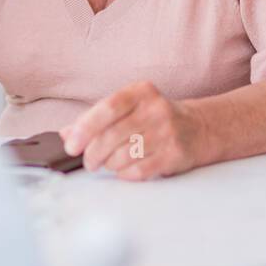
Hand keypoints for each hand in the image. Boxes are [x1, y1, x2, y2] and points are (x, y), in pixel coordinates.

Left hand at [60, 80, 207, 181]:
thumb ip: (96, 119)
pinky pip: (138, 170)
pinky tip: (126, 169)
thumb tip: (65, 134)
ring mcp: (167, 132)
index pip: (107, 108)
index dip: (84, 128)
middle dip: (93, 153)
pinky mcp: (174, 154)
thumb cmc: (155, 118)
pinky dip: (125, 173)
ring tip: (110, 163)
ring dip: (110, 164)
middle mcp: (156, 109)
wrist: (199, 128)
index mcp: (141, 92)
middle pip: (112, 135)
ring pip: (123, 155)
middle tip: (88, 161)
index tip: (71, 144)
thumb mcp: (128, 109)